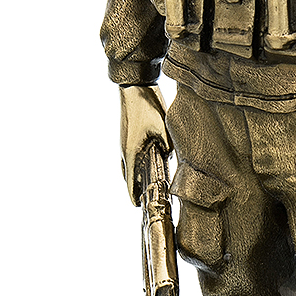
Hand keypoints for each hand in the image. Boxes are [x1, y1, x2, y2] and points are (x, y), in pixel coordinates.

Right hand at [119, 84, 170, 204]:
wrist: (134, 88)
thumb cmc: (149, 108)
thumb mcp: (165, 131)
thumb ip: (168, 150)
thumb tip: (171, 163)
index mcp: (132, 153)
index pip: (132, 182)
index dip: (135, 196)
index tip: (139, 207)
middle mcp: (125, 151)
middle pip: (129, 178)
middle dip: (136, 190)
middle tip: (145, 202)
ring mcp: (124, 144)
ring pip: (127, 168)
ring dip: (134, 179)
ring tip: (145, 189)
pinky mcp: (126, 138)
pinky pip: (128, 158)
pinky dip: (134, 167)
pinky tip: (144, 168)